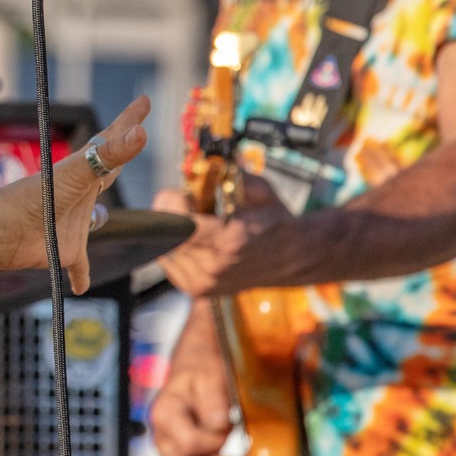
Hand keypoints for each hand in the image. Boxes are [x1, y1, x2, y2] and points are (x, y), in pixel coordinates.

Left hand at [0, 96, 149, 295]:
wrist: (3, 230)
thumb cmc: (36, 196)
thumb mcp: (77, 172)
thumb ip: (111, 154)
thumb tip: (142, 132)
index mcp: (85, 171)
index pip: (114, 141)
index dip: (130, 122)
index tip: (145, 101)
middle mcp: (81, 194)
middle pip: (106, 170)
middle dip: (120, 155)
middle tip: (134, 137)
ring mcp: (74, 222)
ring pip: (92, 219)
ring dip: (97, 218)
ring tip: (103, 214)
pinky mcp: (66, 251)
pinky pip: (78, 267)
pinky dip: (81, 277)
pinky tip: (81, 288)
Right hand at [151, 313, 246, 455]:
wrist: (199, 365)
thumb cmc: (202, 368)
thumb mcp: (210, 375)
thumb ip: (213, 399)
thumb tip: (219, 425)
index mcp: (164, 414)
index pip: (187, 443)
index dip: (213, 441)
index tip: (230, 426)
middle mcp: (163, 436)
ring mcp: (172, 449)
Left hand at [159, 174, 296, 296]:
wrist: (292, 258)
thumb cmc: (274, 221)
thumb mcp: (260, 190)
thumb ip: (230, 176)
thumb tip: (200, 165)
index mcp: (228, 241)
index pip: (177, 223)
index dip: (172, 203)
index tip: (182, 193)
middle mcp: (213, 267)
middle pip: (165, 235)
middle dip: (170, 212)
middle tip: (187, 203)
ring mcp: (204, 283)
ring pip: (163, 248)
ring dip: (171, 231)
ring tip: (195, 223)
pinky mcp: (197, 290)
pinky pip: (168, 262)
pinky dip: (174, 246)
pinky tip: (194, 239)